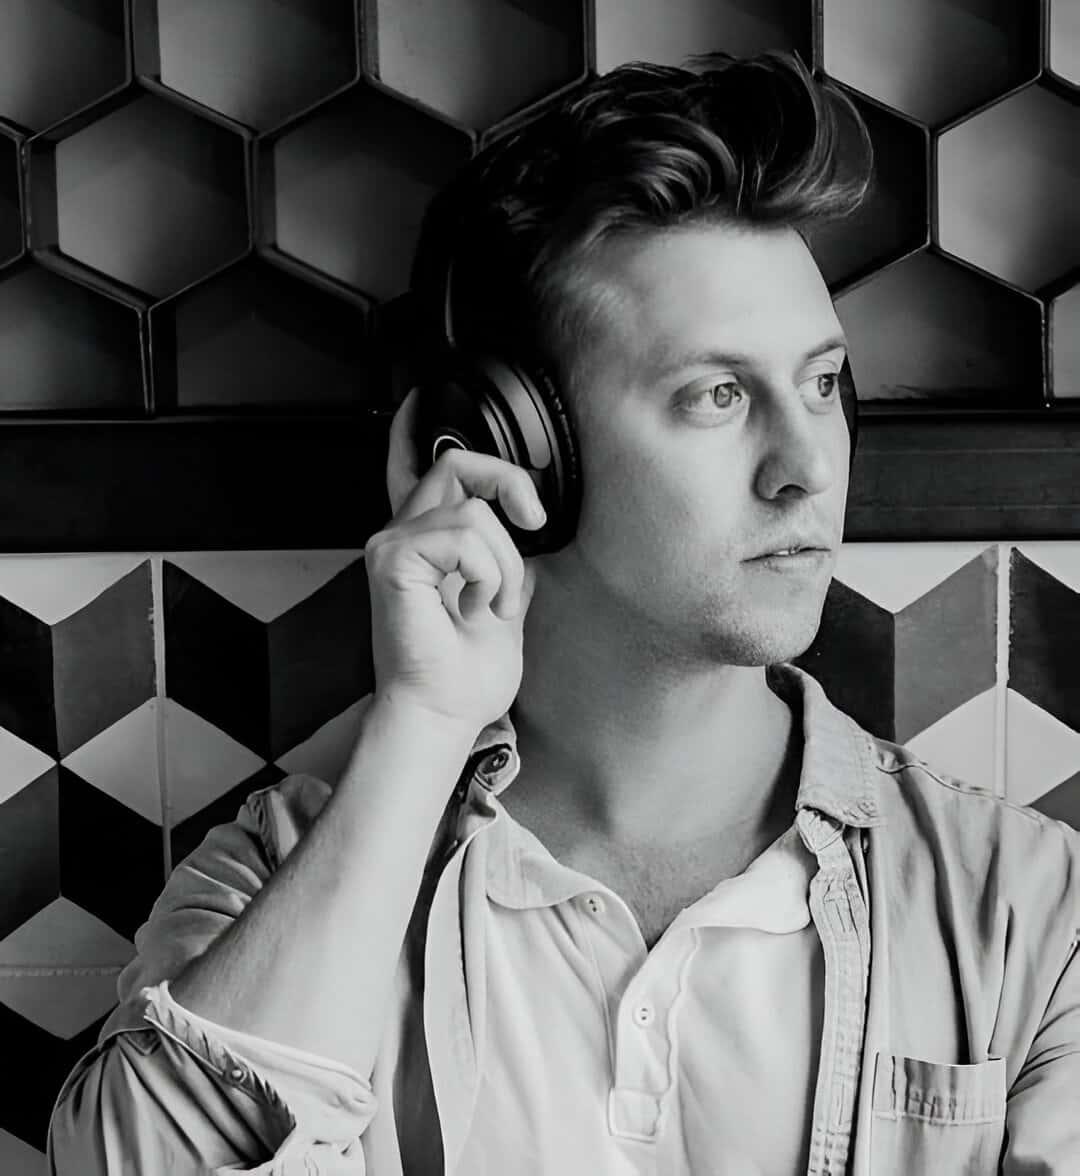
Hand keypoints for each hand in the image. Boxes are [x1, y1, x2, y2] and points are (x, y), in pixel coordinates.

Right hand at [364, 387, 544, 734]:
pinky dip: (488, 572)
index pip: (411, 469)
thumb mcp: (503, 603)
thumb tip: (525, 534)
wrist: (443, 713)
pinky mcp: (392, 560)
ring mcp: (393, 545)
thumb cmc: (462, 674)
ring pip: (473, 509)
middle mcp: (402, 535)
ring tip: (493, 602)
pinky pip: (464, 535)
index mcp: (424, 543)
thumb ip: (505, 561)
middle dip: (509, 483)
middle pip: (456, 462)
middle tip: (533, 520)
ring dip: (505, 562)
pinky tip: (476, 604)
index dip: (411, 429)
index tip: (419, 400)